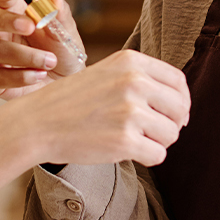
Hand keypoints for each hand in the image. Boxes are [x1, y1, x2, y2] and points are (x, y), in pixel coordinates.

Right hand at [0, 0, 84, 99]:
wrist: (64, 83)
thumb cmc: (59, 52)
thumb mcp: (65, 32)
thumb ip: (59, 14)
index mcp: (11, 9)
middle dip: (5, 20)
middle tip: (30, 26)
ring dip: (26, 56)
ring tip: (50, 61)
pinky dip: (21, 76)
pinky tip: (39, 74)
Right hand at [6, 49, 190, 166]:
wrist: (37, 123)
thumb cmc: (72, 102)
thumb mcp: (108, 73)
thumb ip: (142, 81)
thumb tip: (182, 108)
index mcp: (132, 61)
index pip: (178, 82)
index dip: (180, 101)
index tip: (172, 114)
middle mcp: (135, 82)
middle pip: (180, 109)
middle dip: (171, 124)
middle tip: (150, 132)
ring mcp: (130, 112)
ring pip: (171, 134)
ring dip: (157, 142)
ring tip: (132, 139)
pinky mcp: (124, 141)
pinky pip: (158, 155)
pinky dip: (147, 158)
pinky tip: (126, 151)